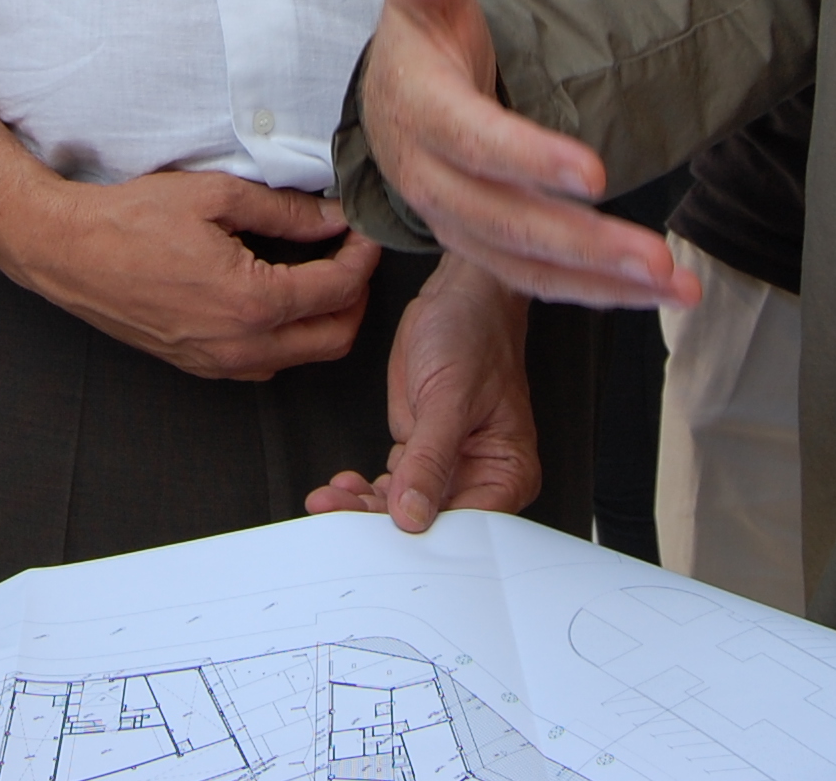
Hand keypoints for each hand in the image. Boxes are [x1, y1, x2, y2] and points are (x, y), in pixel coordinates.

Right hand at [0, 169, 381, 380]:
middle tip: (350, 255)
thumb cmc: (130, 220)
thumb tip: (333, 217)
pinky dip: (288, 336)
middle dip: (356, 296)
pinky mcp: (199, 366)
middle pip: (336, 337)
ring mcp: (218, 363)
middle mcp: (240, 345)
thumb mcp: (216, 196)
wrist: (67, 252)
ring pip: (303, 356)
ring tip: (319, 273)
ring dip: (324, 319)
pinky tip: (277, 297)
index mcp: (251, 301)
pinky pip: (266, 364)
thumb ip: (286, 210)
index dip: (363, 256)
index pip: (339, 289)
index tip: (364, 231)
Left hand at [307, 257, 539, 531]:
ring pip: (403, 508)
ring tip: (329, 500)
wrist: (457, 295)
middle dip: (380, 523)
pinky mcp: (420, 451)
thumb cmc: (475, 334)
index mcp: (507, 471)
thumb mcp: (449, 397)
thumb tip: (413, 513)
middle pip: (430, 523)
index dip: (423, 540)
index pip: (466, 527)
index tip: (379, 540)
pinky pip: (390, 486)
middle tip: (337, 514)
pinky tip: (341, 485)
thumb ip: (429, 458)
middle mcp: (479, 476)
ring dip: (363, 507)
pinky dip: (364, 489)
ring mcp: (447, 466)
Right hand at [362, 0, 697, 309]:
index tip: (593, 171)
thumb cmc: (422, 45)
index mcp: (420, 113)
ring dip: (602, 280)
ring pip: (525, 264)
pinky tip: (653, 293)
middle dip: (584, 241)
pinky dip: (594, 293)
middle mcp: (430, 181)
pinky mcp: (481, 250)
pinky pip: (535, 282)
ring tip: (677, 285)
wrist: (392, 105)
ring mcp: (454, 223)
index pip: (474, 142)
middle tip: (657, 255)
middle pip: (506, 220)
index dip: (529, 158)